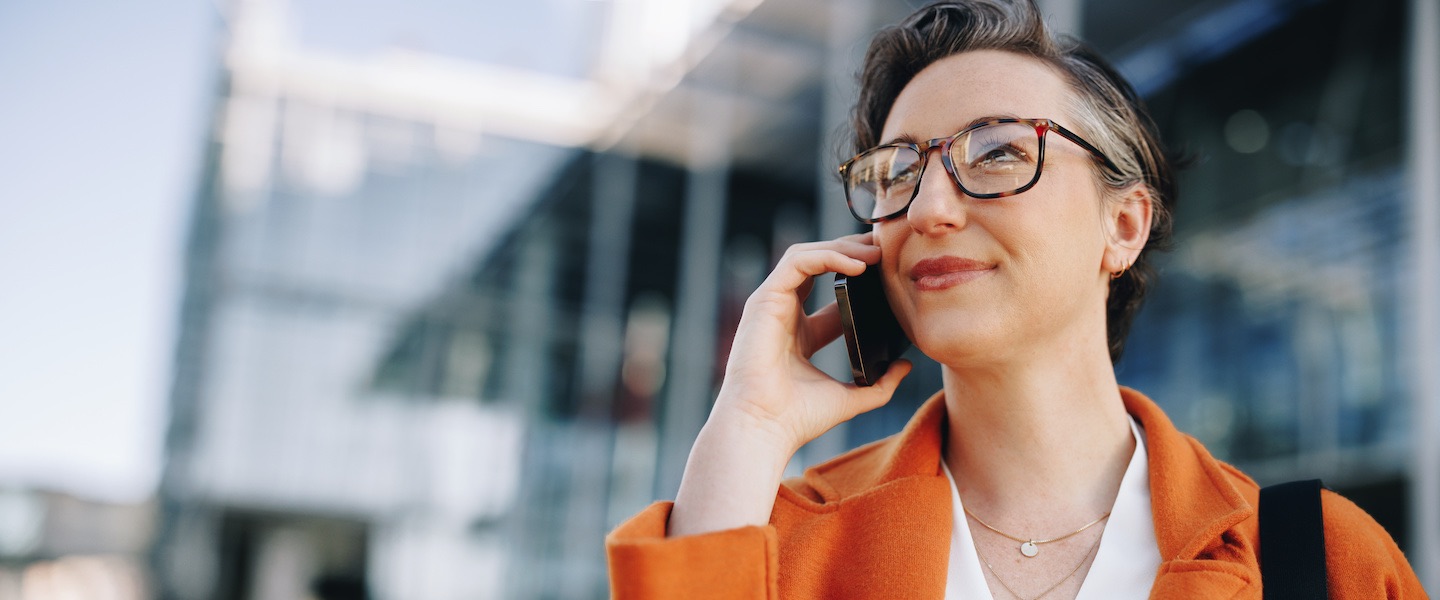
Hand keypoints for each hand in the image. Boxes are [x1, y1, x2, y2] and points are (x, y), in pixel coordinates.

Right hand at [668, 232, 911, 536]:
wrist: (765, 427)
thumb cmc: (797, 419)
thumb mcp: (851, 397)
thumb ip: (880, 384)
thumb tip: (906, 366)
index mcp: (801, 333)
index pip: (831, 291)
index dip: (861, 277)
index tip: (891, 274)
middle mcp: (784, 313)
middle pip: (818, 264)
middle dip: (853, 250)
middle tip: (887, 250)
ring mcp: (771, 304)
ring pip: (807, 255)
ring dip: (843, 247)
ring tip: (876, 252)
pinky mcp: (764, 299)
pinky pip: (797, 261)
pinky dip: (827, 256)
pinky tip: (856, 264)